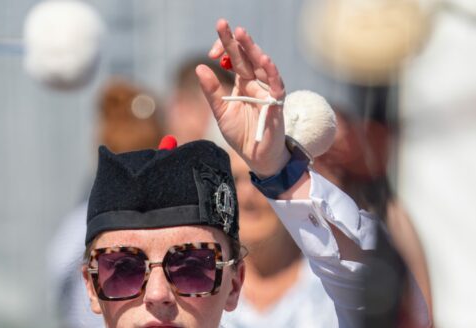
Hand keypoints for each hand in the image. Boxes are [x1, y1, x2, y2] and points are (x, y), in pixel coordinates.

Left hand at [196, 19, 288, 177]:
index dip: (224, 50)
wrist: (256, 156)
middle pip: (246, 57)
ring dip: (252, 49)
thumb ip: (212, 91)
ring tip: (241, 34)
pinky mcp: (276, 102)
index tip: (210, 50)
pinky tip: (263, 59)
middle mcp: (255, 83)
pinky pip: (275, 84)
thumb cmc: (241, 134)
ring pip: (260, 65)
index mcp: (242, 83)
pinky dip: (270, 72)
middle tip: (223, 24)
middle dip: (235, 40)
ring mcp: (267, 90)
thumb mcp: (221, 112)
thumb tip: (199, 67)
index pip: (234, 59)